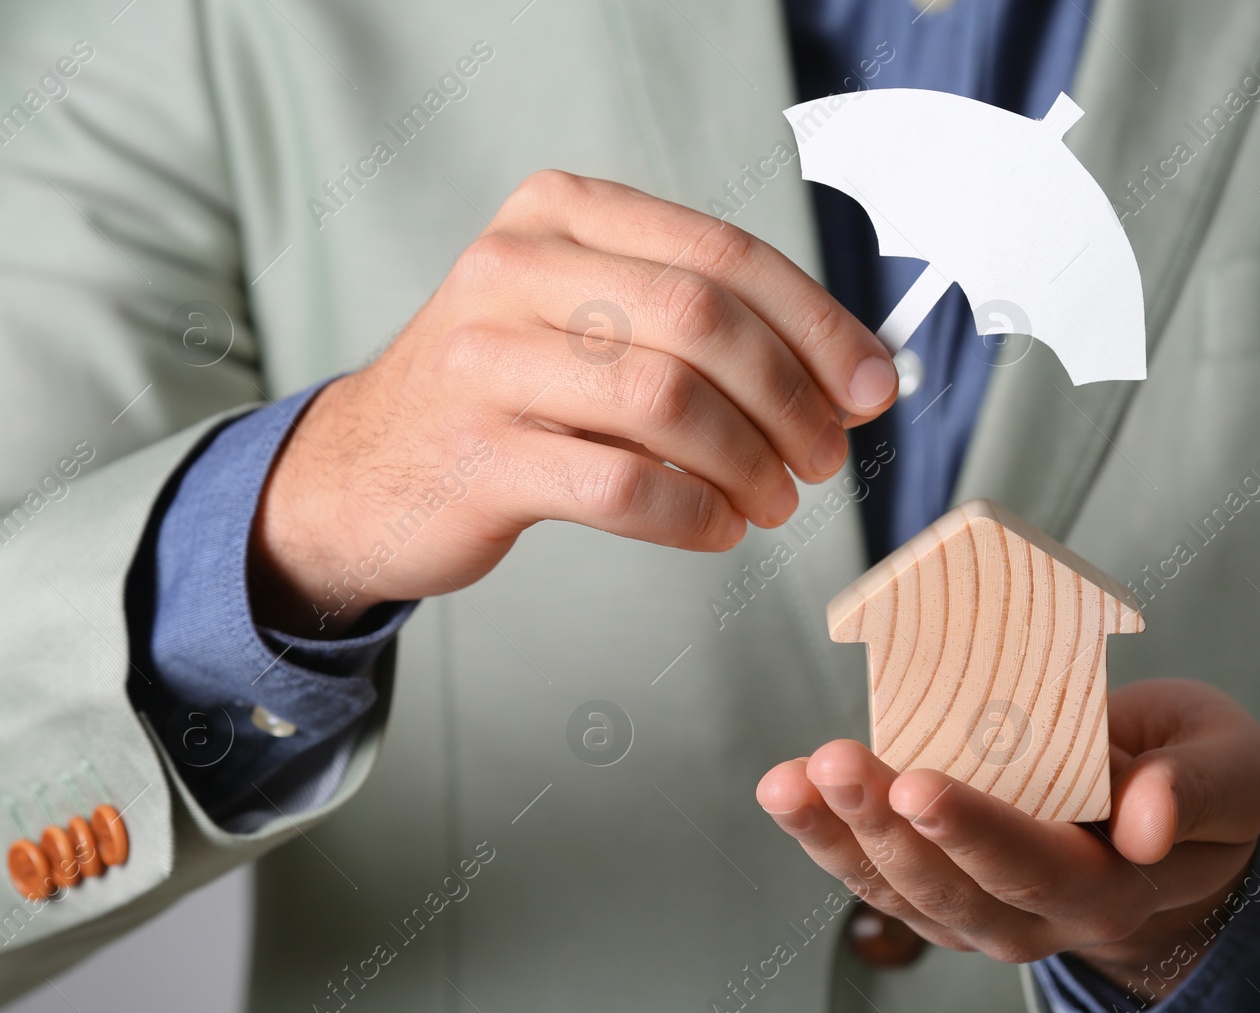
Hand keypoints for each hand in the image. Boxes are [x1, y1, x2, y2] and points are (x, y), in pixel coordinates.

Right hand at [248, 171, 897, 635]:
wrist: (365, 470)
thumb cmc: (511, 392)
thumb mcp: (589, 321)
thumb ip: (701, 327)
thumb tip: (852, 373)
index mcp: (560, 215)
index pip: (722, 253)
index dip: (818, 323)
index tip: (872, 385)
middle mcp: (514, 270)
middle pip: (706, 321)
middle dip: (793, 398)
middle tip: (826, 457)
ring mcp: (486, 362)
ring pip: (669, 400)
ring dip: (751, 462)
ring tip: (775, 501)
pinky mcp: (476, 457)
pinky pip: (621, 486)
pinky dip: (693, 513)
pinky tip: (717, 527)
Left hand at [756, 679, 1259, 999]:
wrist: (1169, 821)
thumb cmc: (1197, 777)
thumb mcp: (1232, 767)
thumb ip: (1198, 791)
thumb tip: (1144, 819)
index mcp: (1116, 887)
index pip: (1039, 871)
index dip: (976, 832)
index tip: (919, 784)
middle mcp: (1041, 917)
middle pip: (952, 891)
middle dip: (885, 827)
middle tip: (835, 764)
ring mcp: (986, 912)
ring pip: (901, 893)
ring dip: (837, 838)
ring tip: (790, 782)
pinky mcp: (947, 891)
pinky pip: (882, 878)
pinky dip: (829, 839)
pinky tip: (793, 794)